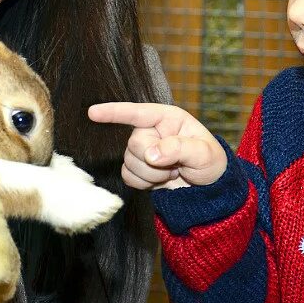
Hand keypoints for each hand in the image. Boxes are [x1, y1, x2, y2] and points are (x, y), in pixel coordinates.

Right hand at [88, 102, 226, 189]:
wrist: (209, 190)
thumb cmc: (211, 163)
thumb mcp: (204, 153)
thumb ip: (178, 148)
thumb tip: (150, 154)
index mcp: (167, 119)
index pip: (137, 113)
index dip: (114, 112)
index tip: (92, 112)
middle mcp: (152, 131)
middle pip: (134, 143)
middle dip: (153, 160)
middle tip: (175, 167)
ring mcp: (144, 150)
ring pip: (129, 162)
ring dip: (151, 174)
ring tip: (172, 173)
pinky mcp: (138, 169)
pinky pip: (128, 176)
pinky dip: (143, 182)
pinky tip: (159, 181)